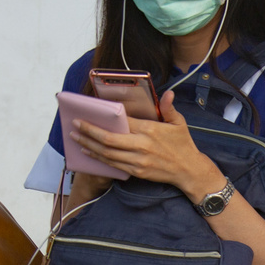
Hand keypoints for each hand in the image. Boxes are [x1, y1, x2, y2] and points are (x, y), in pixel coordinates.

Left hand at [71, 89, 224, 198]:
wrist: (189, 171)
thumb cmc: (183, 145)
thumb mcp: (179, 123)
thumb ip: (169, 108)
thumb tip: (168, 93)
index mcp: (150, 130)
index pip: (122, 122)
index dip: (105, 117)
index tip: (91, 111)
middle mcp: (141, 146)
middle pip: (108, 139)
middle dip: (89, 131)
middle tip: (75, 124)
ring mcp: (137, 161)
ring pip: (107, 153)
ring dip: (89, 145)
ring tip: (76, 137)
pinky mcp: (136, 171)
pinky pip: (112, 164)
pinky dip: (98, 157)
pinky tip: (88, 151)